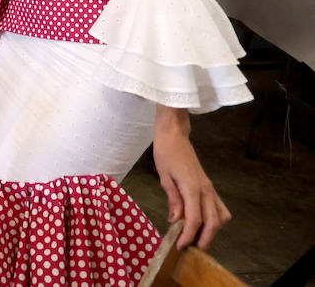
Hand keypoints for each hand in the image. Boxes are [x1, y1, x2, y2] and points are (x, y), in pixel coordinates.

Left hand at [154, 108, 229, 249]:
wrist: (175, 137)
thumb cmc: (166, 154)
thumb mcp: (164, 177)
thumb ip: (173, 199)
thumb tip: (176, 221)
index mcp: (192, 188)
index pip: (194, 219)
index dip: (188, 235)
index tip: (180, 246)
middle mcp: (206, 190)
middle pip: (213, 222)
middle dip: (205, 239)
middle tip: (192, 250)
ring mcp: (210, 188)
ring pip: (221, 216)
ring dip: (213, 231)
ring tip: (198, 238)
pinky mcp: (210, 187)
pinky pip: (220, 208)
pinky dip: (216, 220)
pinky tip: (205, 224)